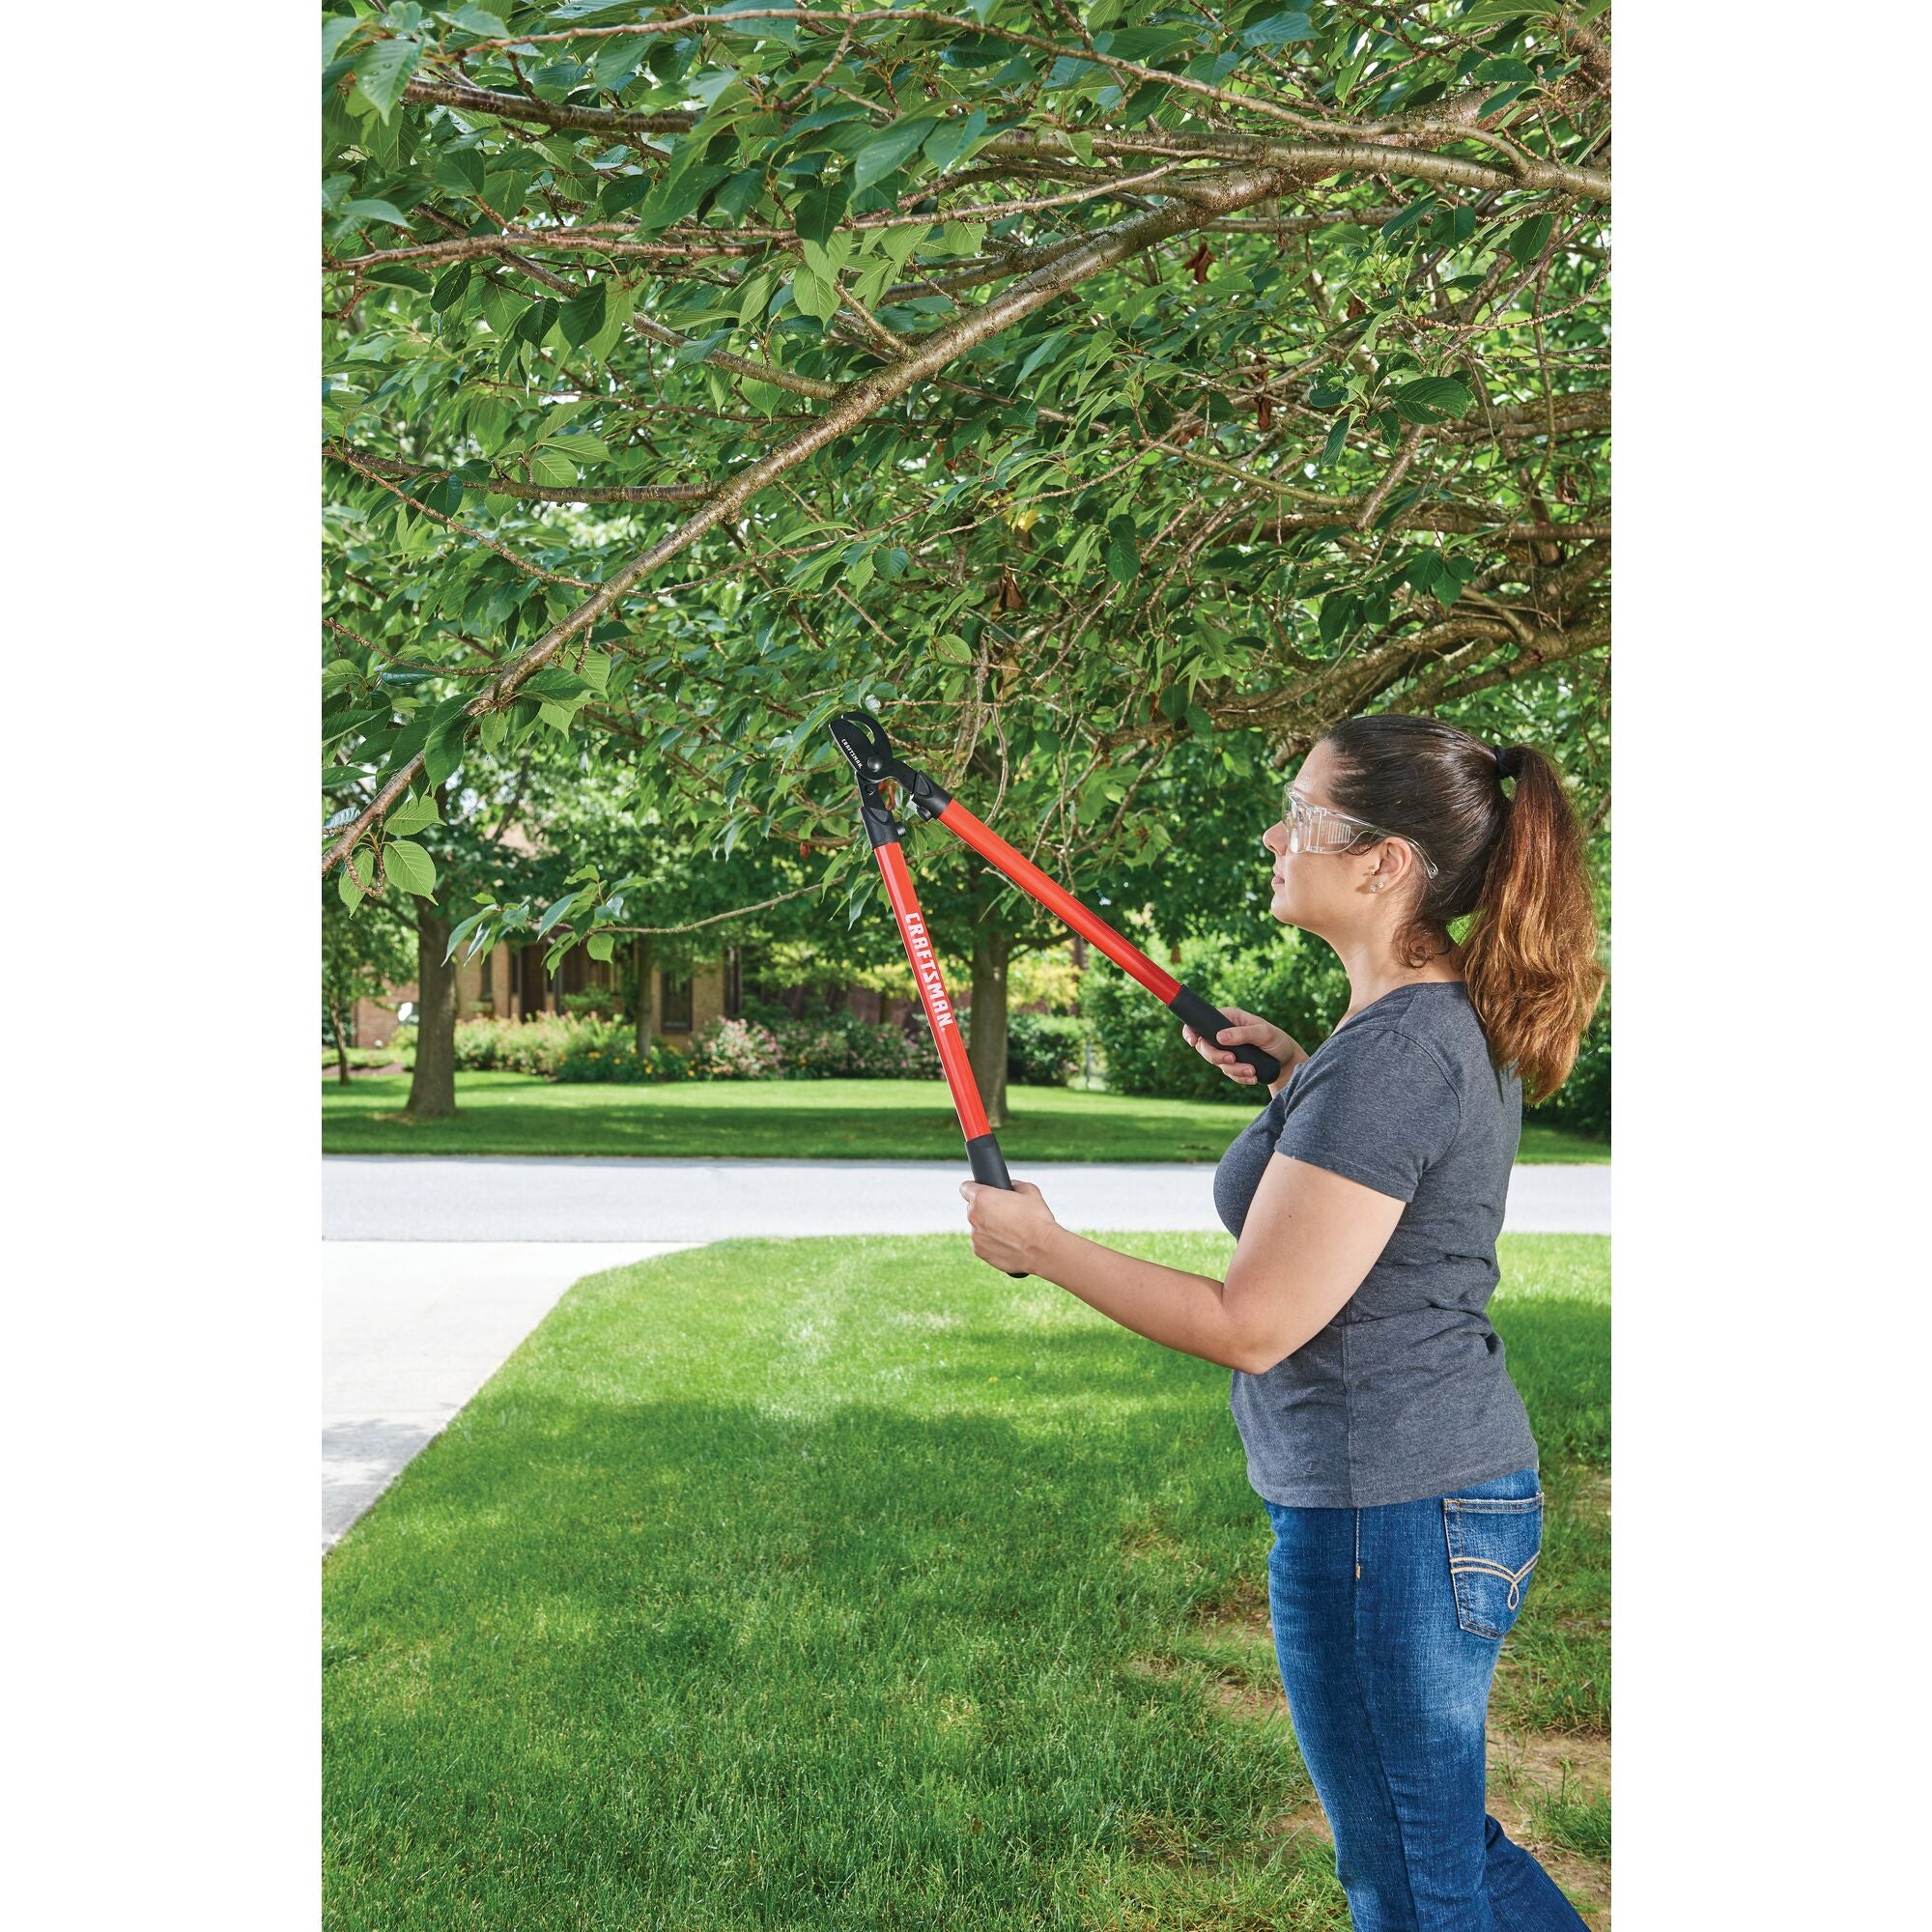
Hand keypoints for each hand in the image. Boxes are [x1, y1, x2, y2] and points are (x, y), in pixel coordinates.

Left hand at [959, 1178, 1058, 1274]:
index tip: (982, 1193)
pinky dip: (991, 1243)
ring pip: (978, 1227)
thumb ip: (1015, 1185)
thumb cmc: (1037, 1219)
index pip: (965, 1187)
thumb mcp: (1030, 1191)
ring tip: (1010, 1232)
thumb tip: (1011, 1186)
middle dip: (985, 1210)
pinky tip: (1008, 1243)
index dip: (974, 1188)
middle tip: (1005, 1213)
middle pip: (973, 1209)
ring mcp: (975, 1236)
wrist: (1042, 1249)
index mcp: (982, 1197)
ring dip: (988, 1227)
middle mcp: (973, 1216)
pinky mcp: (980, 1252)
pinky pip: (982, 1243)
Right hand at [1181, 1006, 1308, 1095]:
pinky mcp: (1233, 1064)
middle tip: (1232, 1059)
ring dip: (1234, 1070)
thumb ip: (1242, 1034)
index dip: (1191, 1031)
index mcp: (1228, 1018)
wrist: (1287, 1062)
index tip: (1193, 1042)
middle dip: (1217, 1057)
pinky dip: (1240, 1077)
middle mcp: (1224, 1033)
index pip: (1201, 1022)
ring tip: (1252, 1071)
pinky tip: (1253, 1077)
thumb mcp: (1263, 1033)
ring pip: (1217, 1063)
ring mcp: (1228, 1050)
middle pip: (1204, 1047)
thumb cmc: (1278, 1041)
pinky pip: (1228, 1074)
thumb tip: (1219, 1037)